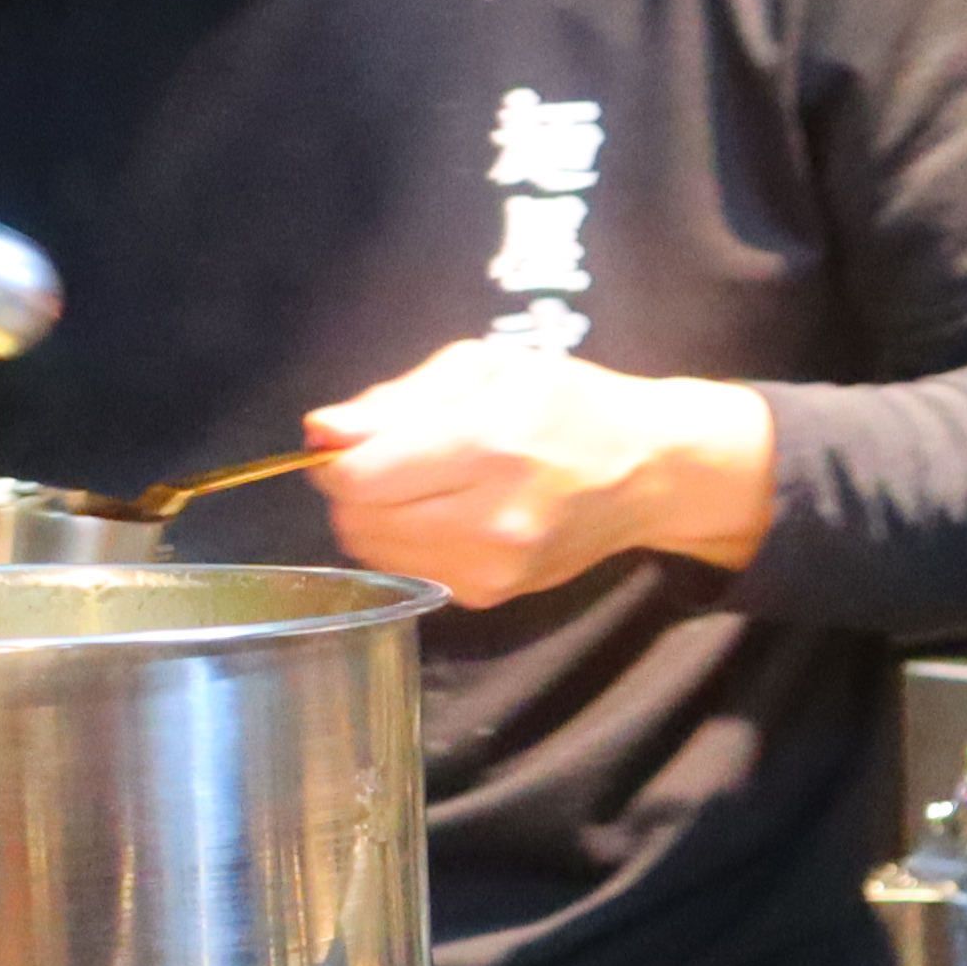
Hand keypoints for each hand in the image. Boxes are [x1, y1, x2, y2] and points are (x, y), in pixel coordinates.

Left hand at [306, 342, 775, 609]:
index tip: (344, 439)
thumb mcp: (483, 368)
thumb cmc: (562, 403)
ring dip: (371, 518)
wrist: (647, 469)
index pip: (360, 477)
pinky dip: (404, 544)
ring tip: (413, 485)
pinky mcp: (494, 596)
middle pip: (358, 520)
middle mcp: (492, 519)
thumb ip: (394, 400)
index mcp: (489, 446)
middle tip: (380, 460)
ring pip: (375, 552)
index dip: (332, 458)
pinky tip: (440, 514)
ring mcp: (495, 568)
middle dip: (348, 488)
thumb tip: (320, 431)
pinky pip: (408, 572)